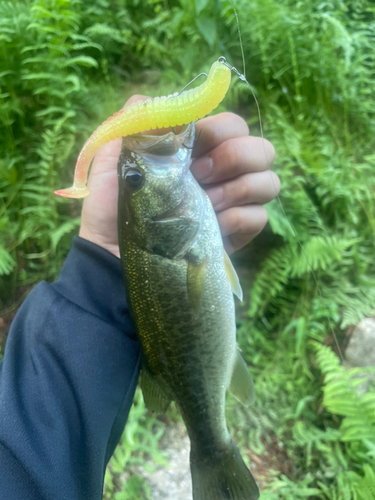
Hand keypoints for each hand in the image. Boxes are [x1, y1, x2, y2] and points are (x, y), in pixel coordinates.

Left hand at [79, 96, 278, 256]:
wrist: (113, 251)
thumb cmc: (114, 202)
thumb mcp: (115, 156)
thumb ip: (138, 119)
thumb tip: (166, 100)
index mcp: (199, 149)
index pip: (233, 125)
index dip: (219, 131)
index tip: (192, 148)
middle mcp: (223, 171)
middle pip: (262, 149)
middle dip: (234, 158)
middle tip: (200, 176)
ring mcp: (234, 201)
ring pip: (269, 181)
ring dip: (238, 189)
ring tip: (206, 204)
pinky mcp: (238, 230)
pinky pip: (260, 216)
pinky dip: (237, 219)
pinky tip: (214, 226)